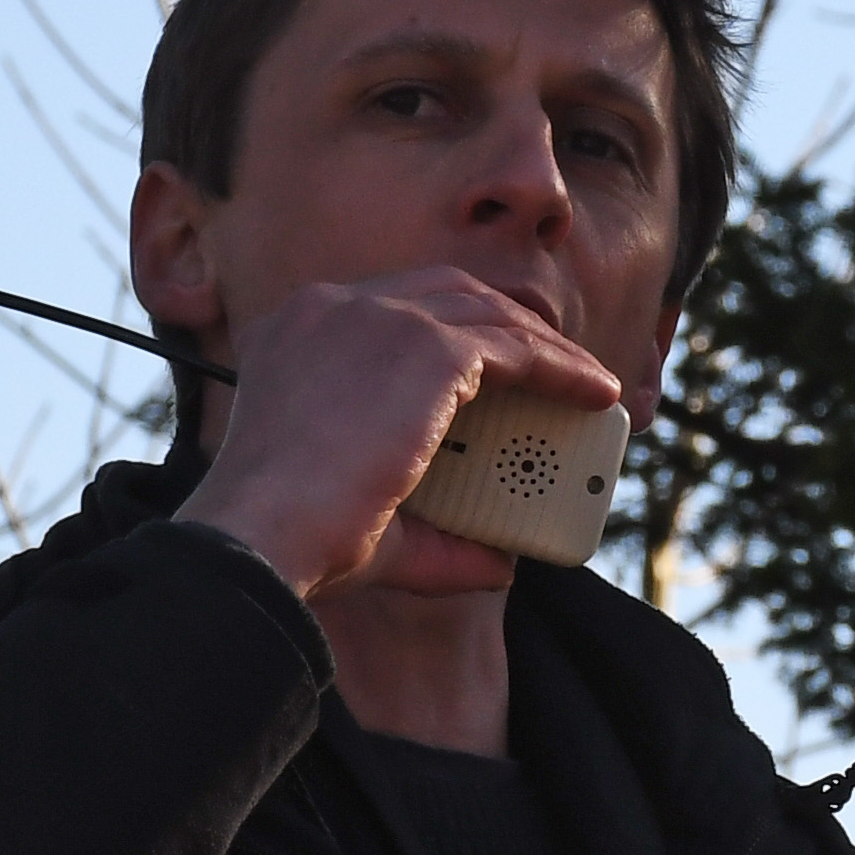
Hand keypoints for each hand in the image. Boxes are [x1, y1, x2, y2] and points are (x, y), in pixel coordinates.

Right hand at [173, 270, 631, 600]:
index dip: (452, 327)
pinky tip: (594, 395)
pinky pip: (516, 347)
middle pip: (445, 292)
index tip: (493, 364)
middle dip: (506, 324)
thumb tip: (500, 562)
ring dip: (545, 347)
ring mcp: (380, 318)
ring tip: (587, 385)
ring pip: (489, 312)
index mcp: (297, 330)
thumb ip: (433, 533)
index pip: (391, 306)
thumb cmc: (292, 539)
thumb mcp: (362, 515)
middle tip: (552, 370)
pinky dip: (561, 368)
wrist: (260, 537)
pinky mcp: (426, 348)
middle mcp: (333, 306)